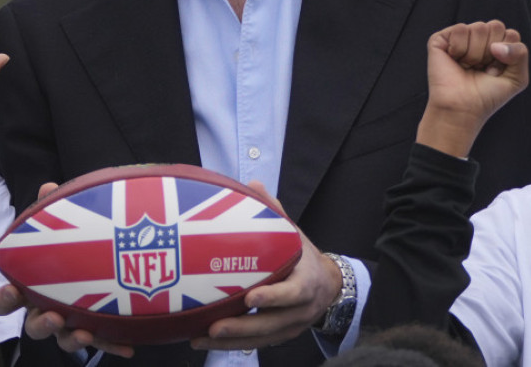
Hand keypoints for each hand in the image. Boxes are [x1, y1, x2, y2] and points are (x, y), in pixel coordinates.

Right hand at [0, 182, 136, 357]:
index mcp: (32, 286)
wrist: (106, 259)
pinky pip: (102, 342)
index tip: (13, 290)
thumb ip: (53, 210)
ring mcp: (71, 322)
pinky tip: (128, 345)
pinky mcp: (96, 330)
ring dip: (72, 339)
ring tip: (85, 332)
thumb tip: (49, 187)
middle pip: (33, 326)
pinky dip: (112, 344)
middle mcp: (46, 308)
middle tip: (54, 315)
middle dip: (41, 324)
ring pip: (64, 339)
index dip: (5, 299)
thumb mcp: (63, 225)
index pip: (6, 300)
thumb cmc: (72, 245)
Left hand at [190, 182, 341, 351]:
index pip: (293, 293)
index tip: (251, 297)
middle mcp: (302, 309)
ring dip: (231, 342)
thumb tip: (253, 184)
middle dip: (242, 327)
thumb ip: (273, 210)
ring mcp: (291, 326)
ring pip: (261, 339)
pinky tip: (204, 342)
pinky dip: (231, 346)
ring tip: (200, 339)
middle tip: (214, 326)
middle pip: (272, 324)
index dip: (274, 297)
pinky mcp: (280, 336)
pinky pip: (256, 344)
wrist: (330, 286)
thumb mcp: (294, 232)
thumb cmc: (303, 255)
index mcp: (307, 281)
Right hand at [416, 21, 527, 158]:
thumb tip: (496, 45)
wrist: (463, 108)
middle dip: (491, 50)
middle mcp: (477, 38)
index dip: (507, 53)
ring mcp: (459, 38)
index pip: (510, 33)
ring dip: (475, 53)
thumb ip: (520, 53)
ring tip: (467, 66)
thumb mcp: (518, 78)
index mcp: (495, 44)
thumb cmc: (487, 95)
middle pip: (495, 26)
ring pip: (478, 27)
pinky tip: (454, 59)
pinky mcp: (441, 39)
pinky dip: (459, 48)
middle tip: (481, 67)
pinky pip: (459, 29)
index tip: (496, 71)